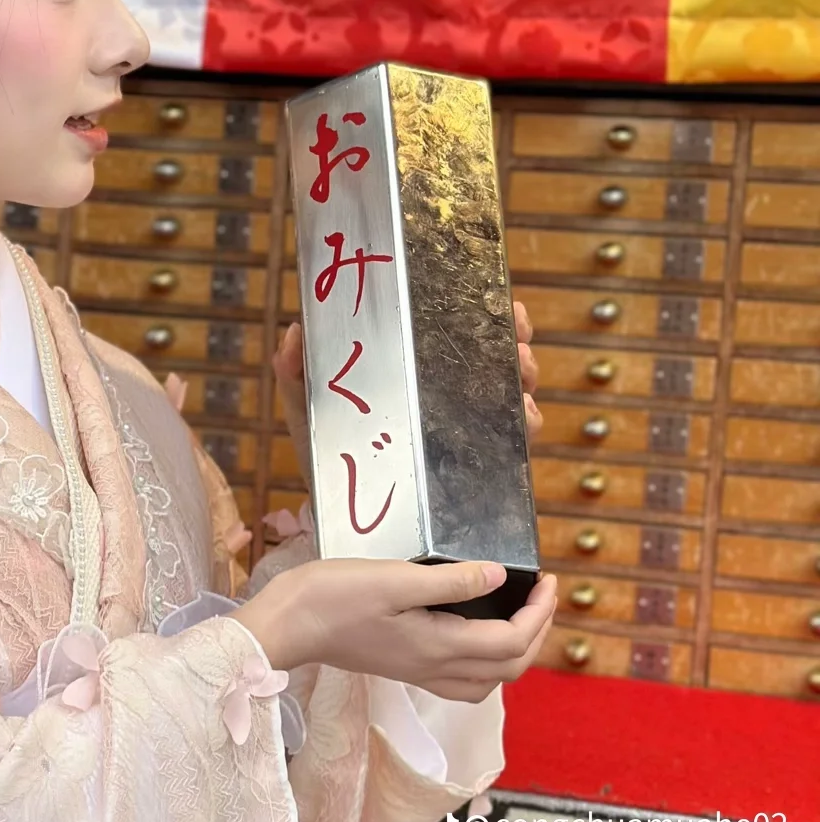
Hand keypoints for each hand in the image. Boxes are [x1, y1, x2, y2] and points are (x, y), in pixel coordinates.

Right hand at [233, 558, 556, 701]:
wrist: (288, 624)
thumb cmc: (334, 596)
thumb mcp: (394, 579)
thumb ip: (450, 581)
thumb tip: (499, 577)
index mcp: (439, 647)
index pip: (512, 642)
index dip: (539, 613)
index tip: (546, 578)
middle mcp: (435, 668)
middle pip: (509, 668)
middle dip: (537, 632)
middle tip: (541, 593)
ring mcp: (419, 672)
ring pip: (489, 681)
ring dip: (515, 652)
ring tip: (519, 614)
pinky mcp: (404, 667)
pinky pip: (463, 680)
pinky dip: (486, 662)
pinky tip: (477, 635)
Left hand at [273, 299, 542, 476]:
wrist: (340, 516)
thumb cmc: (325, 451)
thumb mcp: (307, 406)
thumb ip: (295, 371)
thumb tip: (294, 331)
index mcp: (413, 371)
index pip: (457, 333)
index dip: (487, 314)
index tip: (506, 306)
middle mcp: (447, 396)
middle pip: (496, 357)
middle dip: (516, 341)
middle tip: (517, 338)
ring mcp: (467, 429)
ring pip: (513, 393)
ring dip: (525, 376)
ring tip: (521, 371)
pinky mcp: (478, 466)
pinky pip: (515, 440)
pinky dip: (527, 423)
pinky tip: (523, 415)